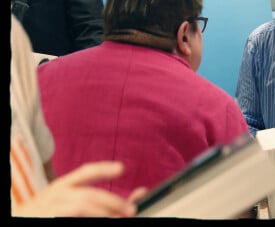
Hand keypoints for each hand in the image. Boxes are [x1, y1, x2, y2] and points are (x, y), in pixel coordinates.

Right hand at [12, 161, 145, 216]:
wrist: (16, 221)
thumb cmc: (48, 212)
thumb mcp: (71, 200)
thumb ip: (103, 198)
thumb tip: (142, 193)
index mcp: (63, 186)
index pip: (85, 172)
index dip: (103, 169)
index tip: (122, 168)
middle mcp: (56, 195)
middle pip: (88, 195)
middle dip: (112, 202)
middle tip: (131, 210)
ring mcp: (50, 209)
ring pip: (80, 207)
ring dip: (103, 213)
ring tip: (119, 218)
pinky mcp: (46, 220)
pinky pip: (70, 219)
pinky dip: (88, 220)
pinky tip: (99, 221)